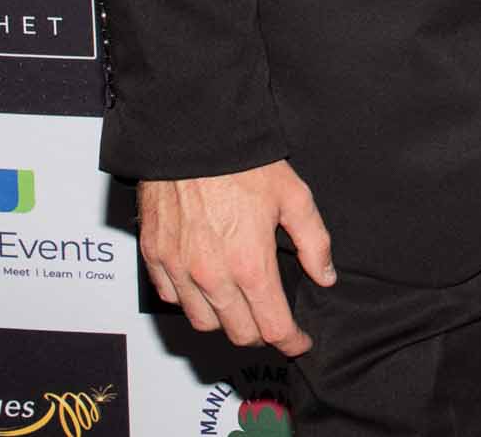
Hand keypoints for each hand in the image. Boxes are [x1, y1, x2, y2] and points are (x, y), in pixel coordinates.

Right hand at [139, 160, 334, 355]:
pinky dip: (191, 300)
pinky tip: (206, 285)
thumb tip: (325, 275)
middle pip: (238, 332)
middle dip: (261, 333)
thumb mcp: (295, 197)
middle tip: (274, 321)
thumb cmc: (245, 164)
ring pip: (203, 322)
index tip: (300, 342)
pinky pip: (172, 299)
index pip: (272, 326)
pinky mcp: (155, 260)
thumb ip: (314, 242)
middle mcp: (211, 277)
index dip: (291, 341)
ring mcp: (179, 271)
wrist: (193, 140)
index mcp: (250, 265)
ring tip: (241, 305)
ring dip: (225, 321)